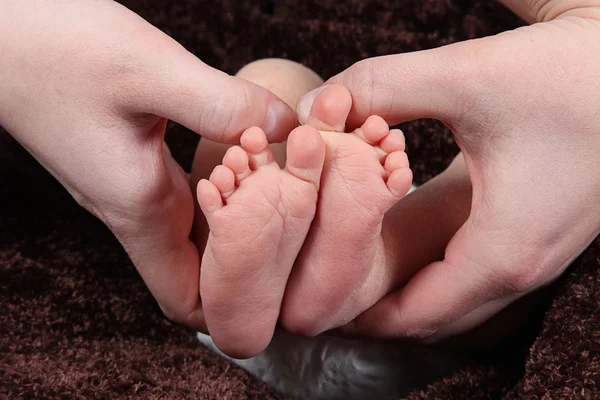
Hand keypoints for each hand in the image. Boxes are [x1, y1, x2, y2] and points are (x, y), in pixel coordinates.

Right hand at [0, 0, 294, 329]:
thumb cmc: (57, 50)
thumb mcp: (150, 72)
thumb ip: (223, 105)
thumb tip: (285, 126)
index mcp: (139, 208)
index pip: (186, 300)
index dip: (230, 309)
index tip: (274, 292)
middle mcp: (133, 207)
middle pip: (199, 269)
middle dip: (248, 263)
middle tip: (296, 234)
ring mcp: (128, 185)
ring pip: (193, 231)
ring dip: (236, 222)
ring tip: (283, 199)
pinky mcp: (128, 158)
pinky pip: (183, 196)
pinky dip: (219, 189)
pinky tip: (244, 164)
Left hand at [293, 2, 599, 340]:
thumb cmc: (568, 75)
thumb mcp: (465, 77)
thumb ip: (381, 88)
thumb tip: (318, 105)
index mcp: (502, 250)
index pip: (413, 317)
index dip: (358, 316)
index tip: (313, 305)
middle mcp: (526, 266)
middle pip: (433, 319)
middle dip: (376, 311)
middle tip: (324, 289)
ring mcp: (540, 253)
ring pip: (458, 301)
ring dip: (406, 294)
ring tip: (356, 269)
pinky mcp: (543, 231)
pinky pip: (479, 276)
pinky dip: (436, 275)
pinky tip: (410, 243)